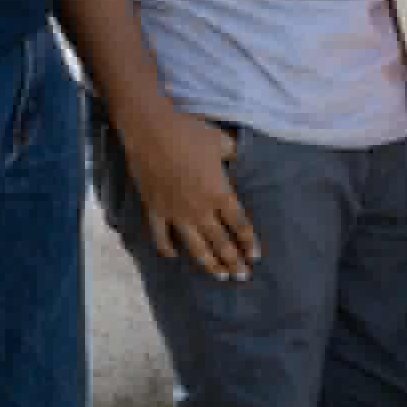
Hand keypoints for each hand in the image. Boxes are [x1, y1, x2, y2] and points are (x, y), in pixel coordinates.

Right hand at [121, 103, 260, 281]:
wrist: (151, 130)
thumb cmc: (190, 133)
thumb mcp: (222, 142)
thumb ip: (233, 155)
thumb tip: (237, 159)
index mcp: (220, 193)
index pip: (240, 225)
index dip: (249, 242)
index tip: (255, 257)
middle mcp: (200, 209)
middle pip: (220, 242)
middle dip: (233, 261)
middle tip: (242, 276)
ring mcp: (175, 213)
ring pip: (195, 246)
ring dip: (208, 263)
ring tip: (219, 276)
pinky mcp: (154, 210)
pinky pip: (160, 236)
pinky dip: (166, 248)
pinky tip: (173, 256)